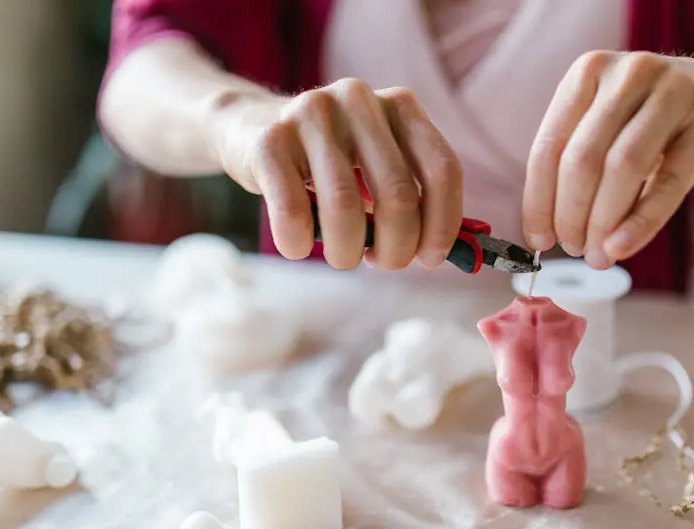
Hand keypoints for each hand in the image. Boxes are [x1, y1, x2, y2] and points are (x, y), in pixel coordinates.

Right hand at [214, 79, 463, 269]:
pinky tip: (298, 246)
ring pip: (346, 207)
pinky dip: (299, 244)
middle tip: (382, 263)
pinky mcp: (269, 140)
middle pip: (399, 195)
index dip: (443, 224)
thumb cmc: (327, 163)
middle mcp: (360, 100)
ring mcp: (311, 114)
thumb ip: (412, 197)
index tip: (429, 258)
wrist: (248, 129)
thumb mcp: (375, 166)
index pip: (442, 170)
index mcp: (400, 106)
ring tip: (343, 257)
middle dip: (396, 248)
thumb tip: (444, 253)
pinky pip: (293, 211)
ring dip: (347, 252)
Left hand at [523, 51, 693, 267]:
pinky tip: (621, 247)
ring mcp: (676, 89)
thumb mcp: (607, 129)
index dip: (539, 200)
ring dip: (602, 222)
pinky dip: (640, 221)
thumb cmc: (649, 124)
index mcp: (589, 70)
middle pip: (583, 159)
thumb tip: (544, 234)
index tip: (538, 240)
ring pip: (623, 167)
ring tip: (597, 255)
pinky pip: (669, 180)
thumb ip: (574, 169)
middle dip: (571, 215)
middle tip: (573, 250)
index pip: (550, 146)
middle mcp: (630, 72)